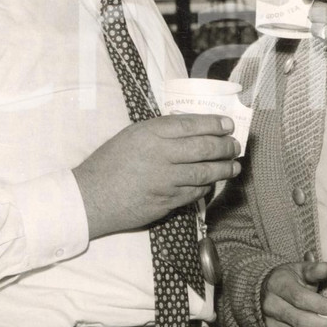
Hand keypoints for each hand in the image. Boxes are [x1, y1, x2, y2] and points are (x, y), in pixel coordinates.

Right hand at [74, 114, 240, 238]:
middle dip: (225, 146)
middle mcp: (160, 155)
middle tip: (235, 146)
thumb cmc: (108, 163)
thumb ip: (160, 131)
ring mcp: (165, 180)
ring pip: (204, 173)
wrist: (90, 197)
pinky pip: (194, 193)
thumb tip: (191, 129)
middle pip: (204, 148)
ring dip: (223, 169)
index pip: (192, 125)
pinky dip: (206, 187)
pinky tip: (211, 183)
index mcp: (151, 133)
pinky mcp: (166, 202)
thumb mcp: (132, 136)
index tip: (229, 125)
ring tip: (234, 166)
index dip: (215, 124)